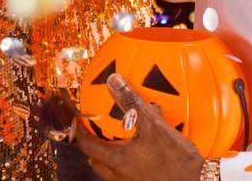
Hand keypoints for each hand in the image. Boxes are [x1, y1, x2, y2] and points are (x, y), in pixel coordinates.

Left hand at [73, 74, 205, 180]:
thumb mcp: (153, 126)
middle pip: (95, 159)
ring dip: (108, 153)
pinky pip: (125, 173)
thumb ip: (131, 103)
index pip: (86, 144)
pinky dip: (124, 160)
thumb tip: (113, 80)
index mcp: (116, 161)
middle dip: (91, 144)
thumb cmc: (175, 158)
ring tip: (115, 137)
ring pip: (109, 169)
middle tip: (94, 127)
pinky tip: (139, 148)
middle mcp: (119, 176)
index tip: (76, 116)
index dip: (79, 129)